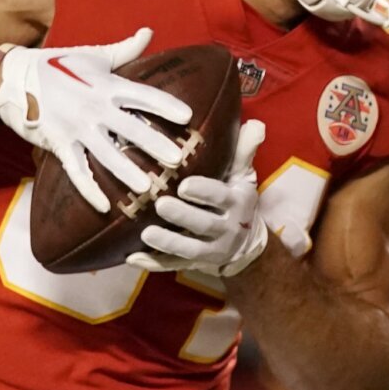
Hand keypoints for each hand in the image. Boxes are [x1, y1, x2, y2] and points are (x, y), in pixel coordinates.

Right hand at [0, 27, 192, 212]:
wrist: (17, 77)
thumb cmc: (59, 65)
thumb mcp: (94, 55)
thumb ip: (125, 49)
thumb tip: (149, 32)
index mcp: (106, 84)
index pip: (142, 94)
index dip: (165, 105)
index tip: (187, 117)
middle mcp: (94, 107)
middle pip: (130, 128)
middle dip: (154, 144)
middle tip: (178, 160)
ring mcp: (76, 127)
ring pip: (105, 153)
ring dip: (126, 172)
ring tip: (147, 188)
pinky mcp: (59, 143)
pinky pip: (76, 170)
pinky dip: (89, 190)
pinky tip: (105, 206)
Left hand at [128, 119, 267, 276]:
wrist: (246, 242)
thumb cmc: (236, 197)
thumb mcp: (244, 175)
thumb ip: (244, 151)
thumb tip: (255, 123)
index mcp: (236, 202)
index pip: (221, 197)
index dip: (204, 192)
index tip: (185, 185)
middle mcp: (226, 229)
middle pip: (204, 225)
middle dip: (183, 216)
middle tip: (161, 203)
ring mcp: (210, 250)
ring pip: (189, 250)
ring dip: (168, 243)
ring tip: (146, 233)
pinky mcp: (193, 264)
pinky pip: (173, 266)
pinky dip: (153, 263)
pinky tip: (132, 258)